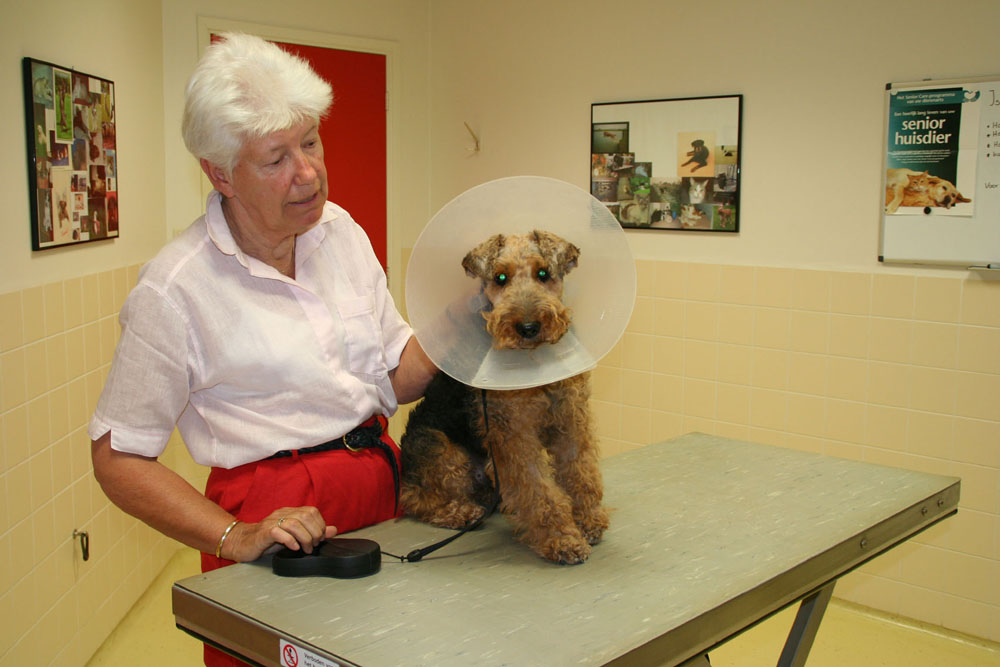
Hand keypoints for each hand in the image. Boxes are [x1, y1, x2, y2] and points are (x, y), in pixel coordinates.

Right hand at [222, 506, 337, 561]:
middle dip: (314, 532)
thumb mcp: (295, 536)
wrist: (243, 543)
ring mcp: (272, 521)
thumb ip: (314, 532)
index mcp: (291, 512)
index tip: (320, 539)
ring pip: (294, 523)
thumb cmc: (269, 540)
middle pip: (305, 516)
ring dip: (304, 538)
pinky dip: (290, 540)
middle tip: (313, 545)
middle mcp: (282, 513)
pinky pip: (278, 532)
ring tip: (306, 549)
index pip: (312, 511)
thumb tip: (334, 530)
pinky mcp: (264, 532)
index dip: (320, 525)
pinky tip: (293, 548)